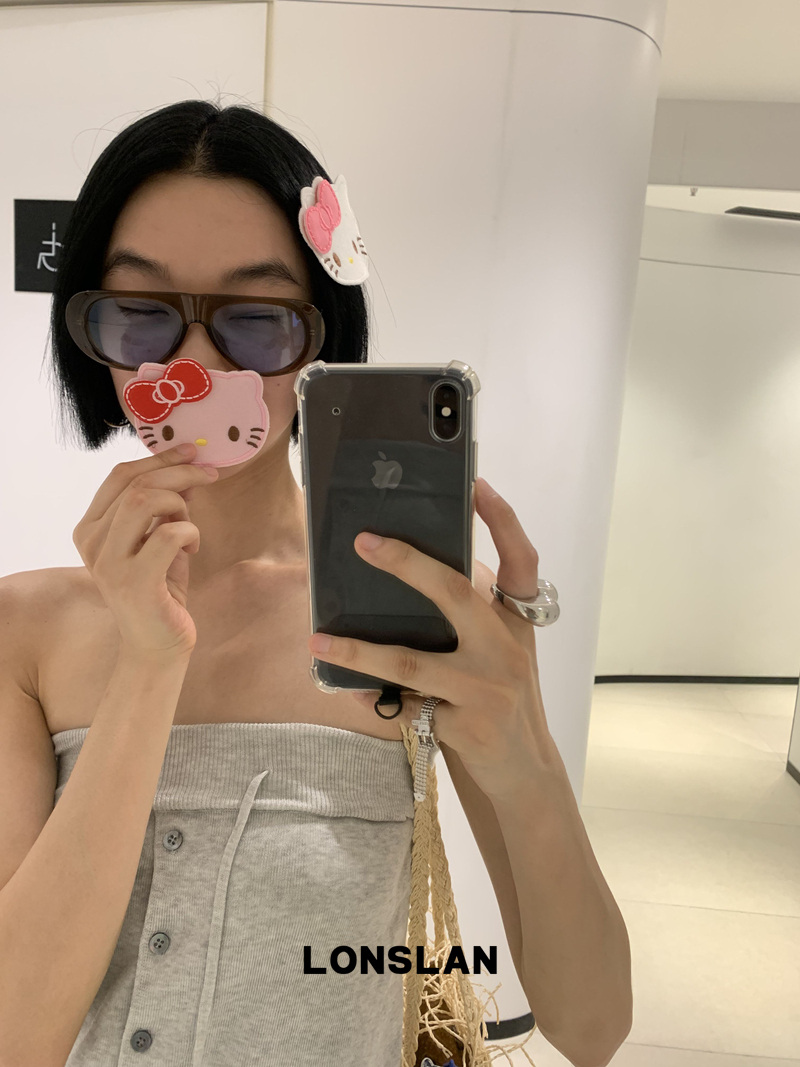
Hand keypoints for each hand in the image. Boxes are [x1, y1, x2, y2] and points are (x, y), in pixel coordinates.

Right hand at [73, 443, 218, 658]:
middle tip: (208, 475)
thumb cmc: (160, 590)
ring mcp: (109, 563)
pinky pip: (168, 533)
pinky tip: (192, 548)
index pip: (120, 475)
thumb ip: (165, 506)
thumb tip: (187, 468)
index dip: (159, 459)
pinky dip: (189, 532)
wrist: (157, 645)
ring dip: (181, 504)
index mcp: (90, 527)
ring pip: (146, 501)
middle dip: (179, 472)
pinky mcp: (134, 582)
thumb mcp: (160, 539)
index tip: (190, 452)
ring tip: (190, 527)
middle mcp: (91, 542)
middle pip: (136, 483)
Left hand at [308, 476, 558, 799]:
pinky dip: (369, 696)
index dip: (504, 521)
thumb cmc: (501, 698)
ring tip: (318, 639)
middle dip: (408, 564)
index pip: (521, 562)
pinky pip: (401, 706)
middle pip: (456, 595)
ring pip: (410, 662)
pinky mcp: (462, 726)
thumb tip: (413, 568)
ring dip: (359, 650)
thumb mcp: (499, 649)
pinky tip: (340, 687)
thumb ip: (473, 612)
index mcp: (517, 622)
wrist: (524, 772)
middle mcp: (506, 649)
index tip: (476, 485)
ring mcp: (485, 689)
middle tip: (364, 542)